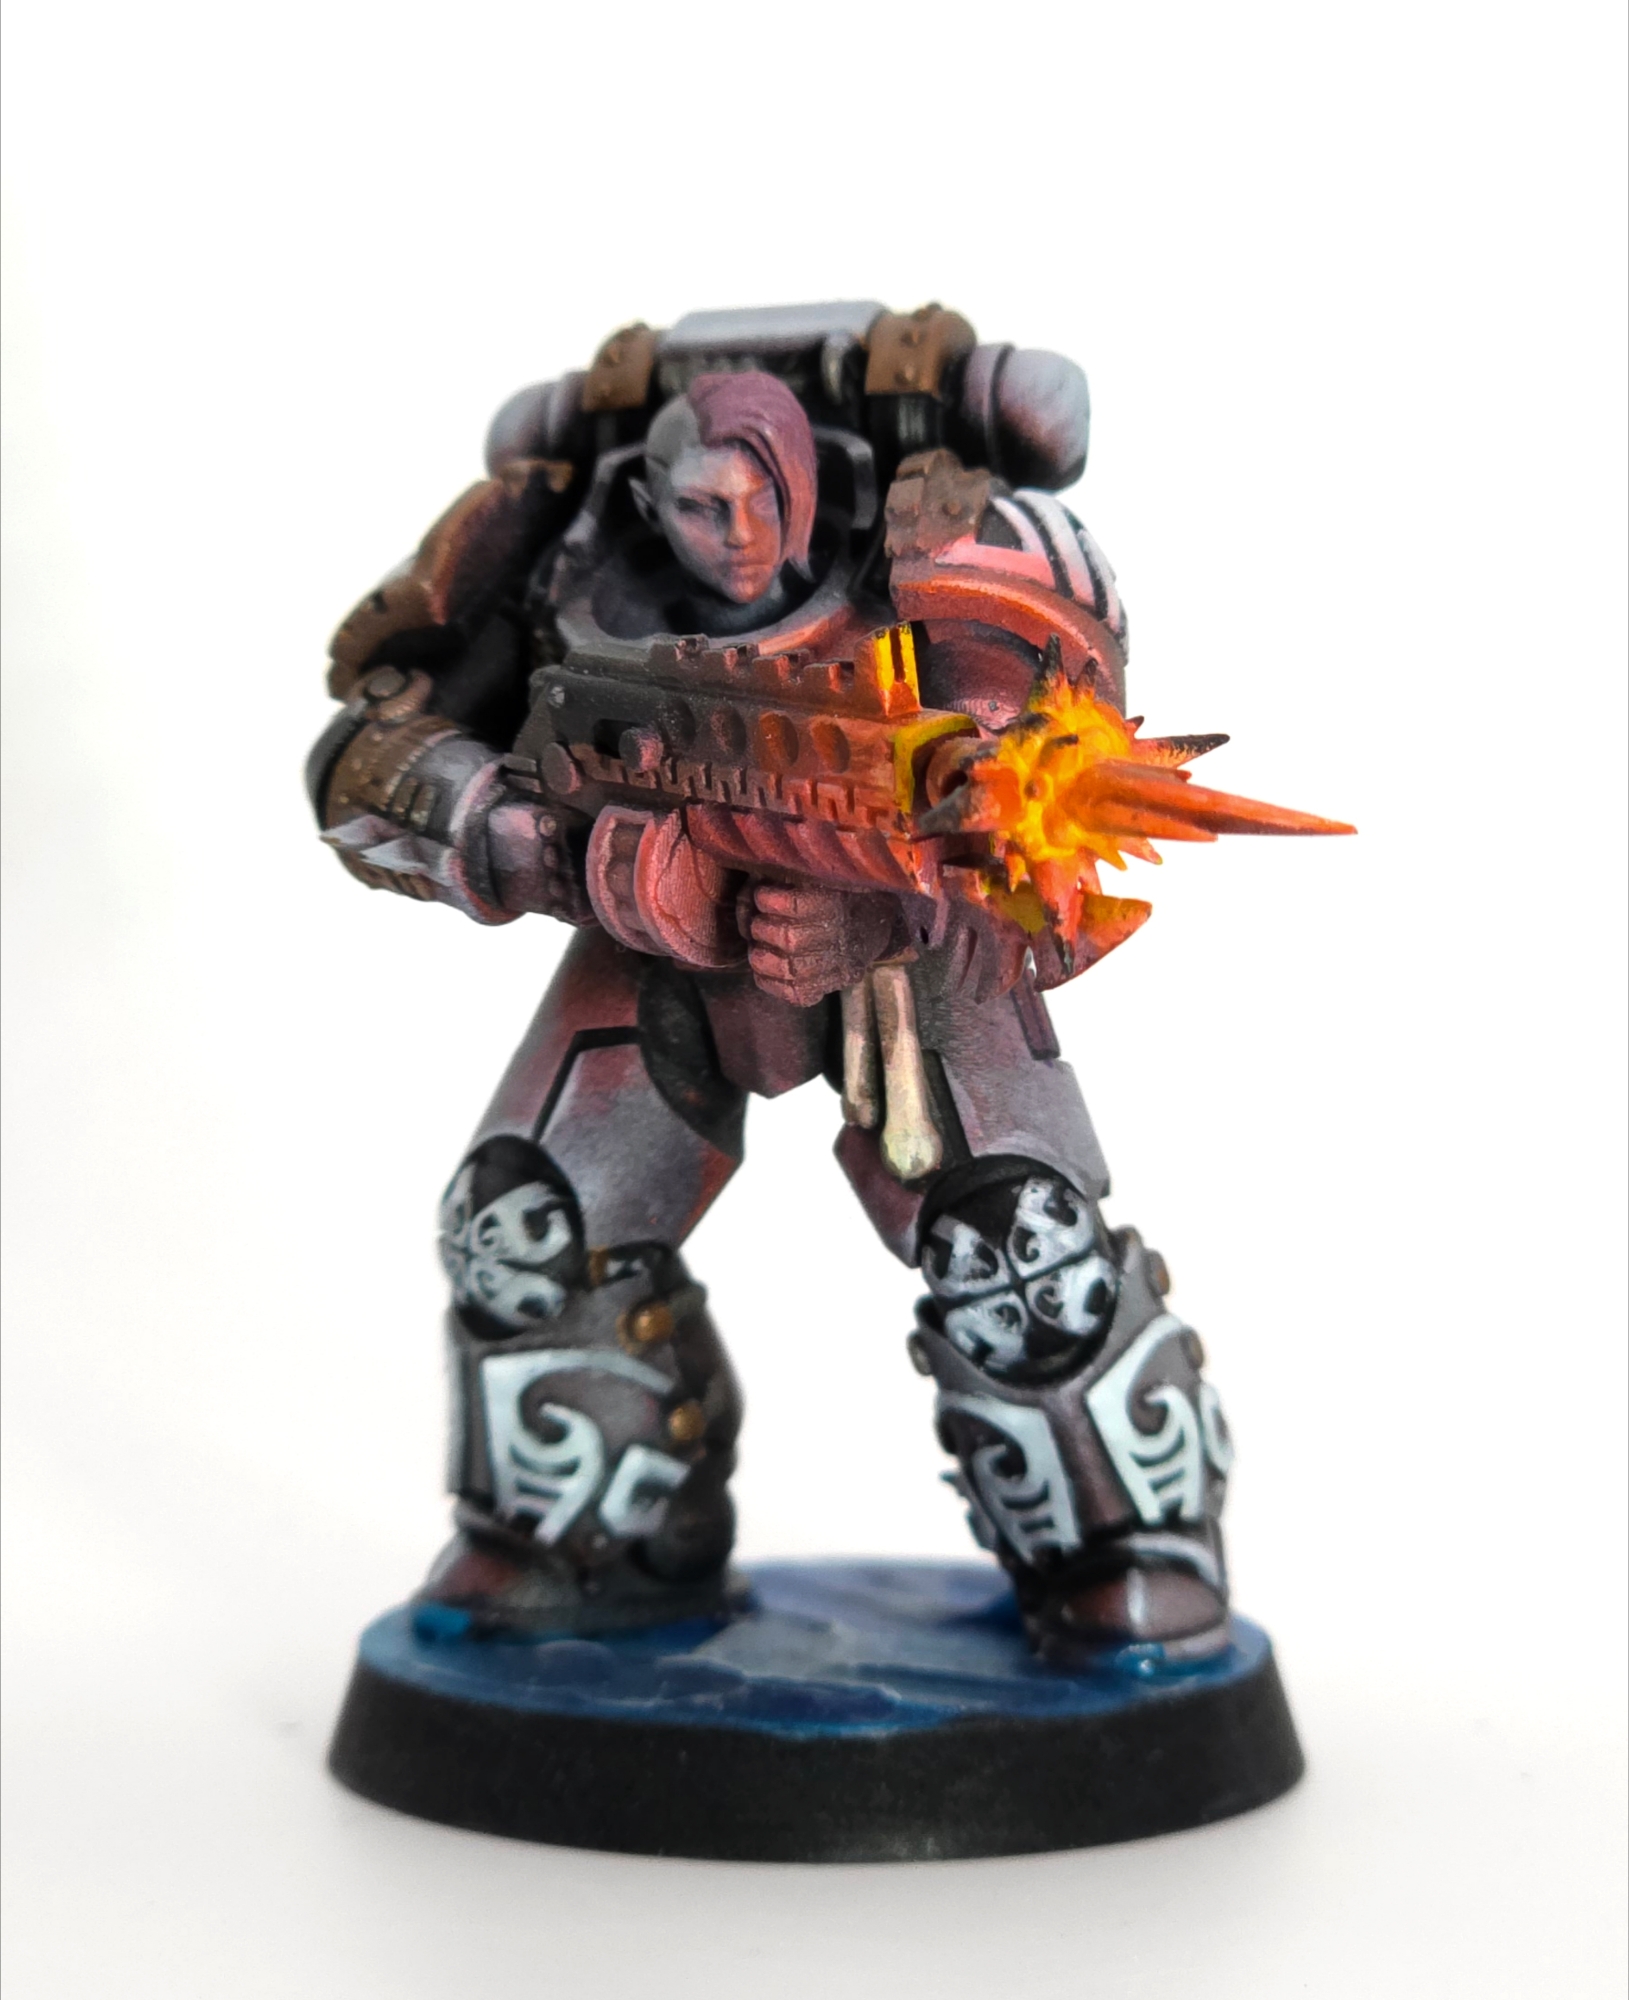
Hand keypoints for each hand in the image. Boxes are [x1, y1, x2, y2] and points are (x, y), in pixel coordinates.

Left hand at [745, 885, 900, 1007]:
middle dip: (762, 929)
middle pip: (788, 939)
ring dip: (761, 957)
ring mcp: (837, 967)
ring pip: (788, 969)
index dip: (768, 899)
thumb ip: (785, 877)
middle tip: (757, 923)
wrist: (874, 924)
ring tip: (758, 947)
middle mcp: (841, 936)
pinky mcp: (830, 987)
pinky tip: (764, 969)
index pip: (794, 904)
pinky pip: (794, 994)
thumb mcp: (818, 875)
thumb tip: (750, 890)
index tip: (762, 895)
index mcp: (837, 902)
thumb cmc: (834, 892)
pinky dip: (769, 982)